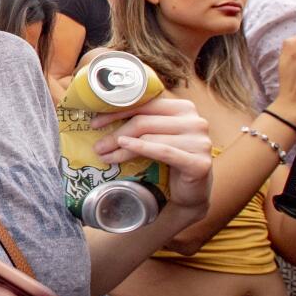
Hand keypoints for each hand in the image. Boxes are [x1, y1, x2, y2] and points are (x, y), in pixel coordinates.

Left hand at [91, 96, 212, 214]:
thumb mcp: (157, 136)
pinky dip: (140, 148)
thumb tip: (101, 117)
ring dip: (121, 148)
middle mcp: (196, 121)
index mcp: (184, 108)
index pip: (145, 104)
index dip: (117, 112)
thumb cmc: (171, 160)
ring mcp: (200, 141)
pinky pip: (163, 151)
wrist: (192, 191)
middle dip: (116, 133)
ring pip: (149, 138)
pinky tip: (122, 148)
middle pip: (144, 121)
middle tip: (97, 146)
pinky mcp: (198, 162)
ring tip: (104, 156)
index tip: (95, 122)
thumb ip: (142, 122)